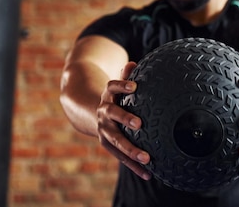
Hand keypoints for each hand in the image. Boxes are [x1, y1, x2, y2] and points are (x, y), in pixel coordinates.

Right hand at [97, 61, 151, 179]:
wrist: (90, 112)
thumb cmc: (114, 97)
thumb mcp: (116, 86)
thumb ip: (125, 76)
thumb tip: (133, 64)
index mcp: (107, 96)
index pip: (112, 87)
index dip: (121, 86)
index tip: (134, 86)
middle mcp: (103, 113)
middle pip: (113, 115)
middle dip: (125, 119)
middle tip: (139, 123)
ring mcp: (104, 131)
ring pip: (116, 141)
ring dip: (131, 150)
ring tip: (147, 157)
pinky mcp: (108, 144)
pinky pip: (121, 156)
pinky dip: (134, 166)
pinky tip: (148, 174)